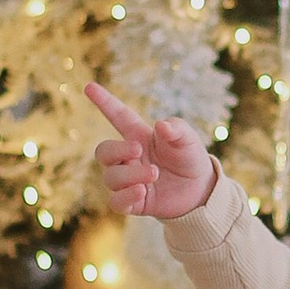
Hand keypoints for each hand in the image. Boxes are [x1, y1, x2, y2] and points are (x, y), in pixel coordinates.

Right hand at [85, 83, 215, 220]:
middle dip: (116, 150)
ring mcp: (128, 180)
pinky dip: (126, 196)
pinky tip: (143, 191)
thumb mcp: (188, 139)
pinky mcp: (132, 202)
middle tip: (138, 150)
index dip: (104, 102)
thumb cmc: (190, 158)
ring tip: (154, 174)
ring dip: (130, 175)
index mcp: (139, 136)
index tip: (89, 86)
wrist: (200, 189)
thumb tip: (160, 125)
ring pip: (110, 177)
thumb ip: (176, 129)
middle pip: (103, 152)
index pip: (117, 116)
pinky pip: (115, 201)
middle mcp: (129, 158)